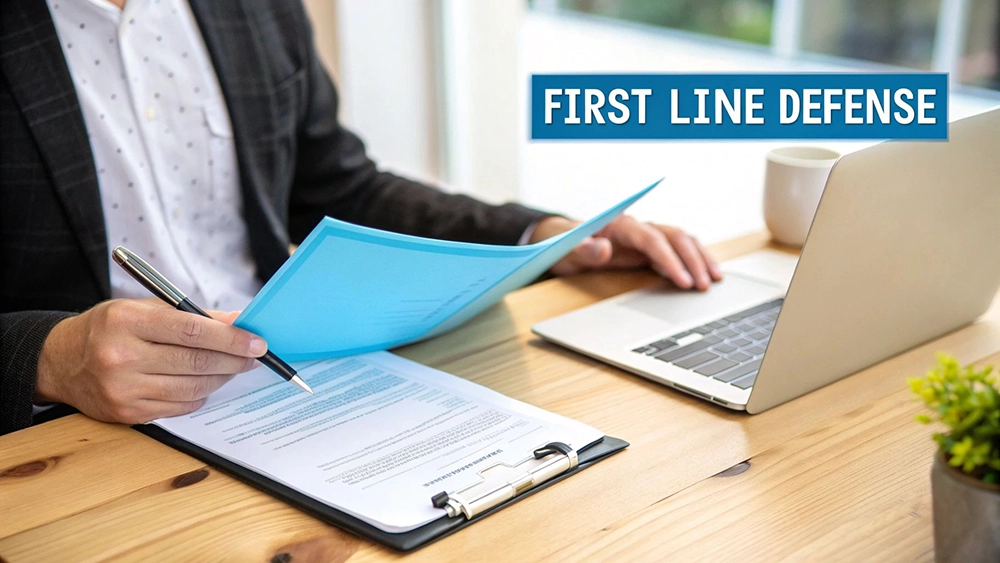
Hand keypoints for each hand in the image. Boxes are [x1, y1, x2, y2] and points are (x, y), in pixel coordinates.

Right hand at [34, 299, 265, 423]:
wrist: (61, 361)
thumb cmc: (109, 328)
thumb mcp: (145, 309)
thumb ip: (193, 316)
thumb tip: (239, 322)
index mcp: (127, 321)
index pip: (193, 331)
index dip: (231, 339)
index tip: (257, 342)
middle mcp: (121, 357)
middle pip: (196, 362)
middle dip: (233, 360)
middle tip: (253, 356)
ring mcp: (123, 389)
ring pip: (192, 388)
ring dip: (221, 378)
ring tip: (233, 368)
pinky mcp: (127, 413)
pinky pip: (179, 406)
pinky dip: (199, 395)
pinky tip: (205, 384)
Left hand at [530, 215, 722, 289]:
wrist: (562, 241)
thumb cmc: (564, 247)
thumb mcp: (566, 252)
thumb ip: (583, 250)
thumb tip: (603, 248)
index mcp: (620, 226)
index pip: (653, 240)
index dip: (670, 259)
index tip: (682, 280)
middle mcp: (638, 226)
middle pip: (674, 237)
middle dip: (692, 260)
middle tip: (704, 286)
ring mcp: (646, 235)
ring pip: (682, 240)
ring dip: (700, 258)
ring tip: (715, 279)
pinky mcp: (650, 247)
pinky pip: (678, 249)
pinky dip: (695, 259)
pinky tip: (707, 274)